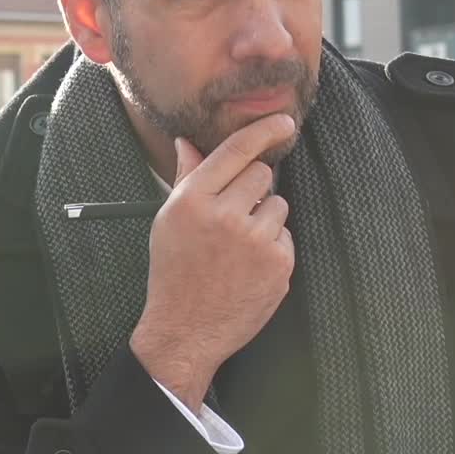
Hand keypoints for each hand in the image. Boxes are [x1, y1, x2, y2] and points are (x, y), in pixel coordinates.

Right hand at [130, 115, 295, 413]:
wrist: (185, 331)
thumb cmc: (174, 273)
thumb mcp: (169, 222)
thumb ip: (186, 179)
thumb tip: (188, 143)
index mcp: (193, 200)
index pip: (236, 150)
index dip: (264, 131)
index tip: (284, 122)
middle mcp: (224, 215)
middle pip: (262, 174)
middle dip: (253, 190)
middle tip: (235, 217)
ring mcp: (255, 240)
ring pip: (278, 204)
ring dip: (264, 219)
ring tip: (239, 248)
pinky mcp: (278, 263)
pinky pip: (285, 234)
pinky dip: (272, 246)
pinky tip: (249, 267)